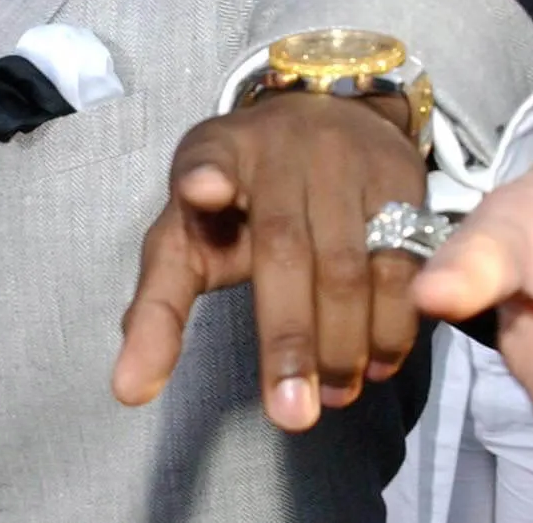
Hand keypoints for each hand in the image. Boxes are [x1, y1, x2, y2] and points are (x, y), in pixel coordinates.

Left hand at [113, 94, 426, 429]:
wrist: (332, 118)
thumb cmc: (245, 196)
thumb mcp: (192, 230)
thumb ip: (161, 304)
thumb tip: (129, 390)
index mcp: (218, 152)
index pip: (204, 157)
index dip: (204, 173)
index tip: (201, 190)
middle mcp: (282, 147)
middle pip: (284, 246)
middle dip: (288, 336)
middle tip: (291, 416)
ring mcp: (346, 159)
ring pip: (349, 262)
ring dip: (346, 341)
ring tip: (336, 395)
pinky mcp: (400, 178)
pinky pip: (403, 259)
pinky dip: (394, 318)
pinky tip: (380, 361)